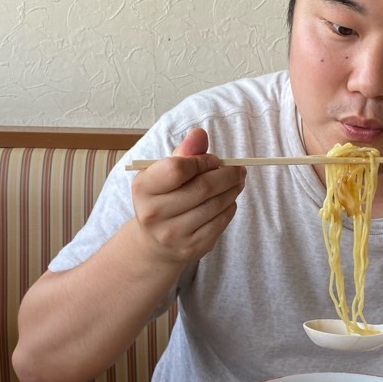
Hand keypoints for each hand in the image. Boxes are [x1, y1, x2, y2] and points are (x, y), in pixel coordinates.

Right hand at [129, 127, 245, 264]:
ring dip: (232, 190)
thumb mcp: (164, 173)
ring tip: (237, 181)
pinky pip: (220, 222)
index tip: (213, 160)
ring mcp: (173, 234)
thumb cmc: (162, 198)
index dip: (201, 161)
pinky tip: (228, 201)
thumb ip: (183, 153)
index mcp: (143, 188)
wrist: (154, 242)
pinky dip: (229, 207)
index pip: (177, 169)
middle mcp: (153, 213)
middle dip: (227, 175)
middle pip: (202, 188)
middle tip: (239, 169)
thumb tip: (199, 134)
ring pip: (215, 205)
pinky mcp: (192, 247)